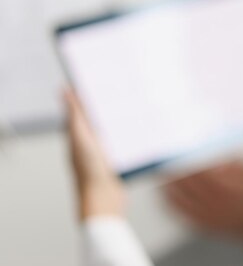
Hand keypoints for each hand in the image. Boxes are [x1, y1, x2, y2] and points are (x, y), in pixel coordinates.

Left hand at [65, 89, 124, 219]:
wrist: (104, 201)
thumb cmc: (89, 172)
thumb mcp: (81, 139)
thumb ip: (75, 116)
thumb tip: (64, 91)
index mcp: (78, 135)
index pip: (81, 109)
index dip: (88, 94)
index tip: (100, 78)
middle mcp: (90, 142)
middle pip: (99, 117)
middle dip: (109, 104)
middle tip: (125, 87)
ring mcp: (104, 151)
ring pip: (114, 129)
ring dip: (123, 119)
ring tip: (137, 103)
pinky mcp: (118, 160)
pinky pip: (125, 142)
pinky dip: (132, 134)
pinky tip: (142, 127)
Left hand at [164, 161, 242, 242]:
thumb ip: (228, 160)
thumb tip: (208, 153)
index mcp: (225, 186)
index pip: (195, 170)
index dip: (182, 160)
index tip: (174, 152)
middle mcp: (213, 201)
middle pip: (184, 184)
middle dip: (172, 171)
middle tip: (162, 160)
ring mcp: (207, 215)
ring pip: (179, 199)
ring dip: (168, 186)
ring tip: (161, 174)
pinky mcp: (204, 224)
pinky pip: (181, 213)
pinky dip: (171, 203)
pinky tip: (166, 194)